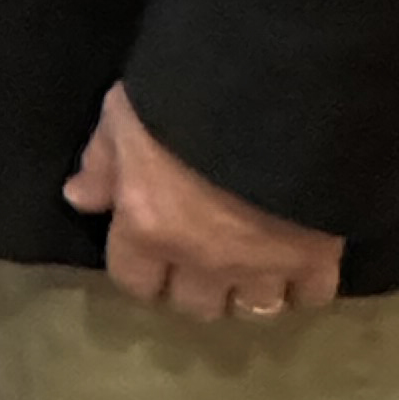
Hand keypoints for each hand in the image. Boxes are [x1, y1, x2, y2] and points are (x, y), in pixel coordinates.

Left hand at [63, 81, 343, 321]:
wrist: (277, 91)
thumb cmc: (188, 94)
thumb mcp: (127, 112)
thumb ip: (104, 159)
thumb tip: (81, 199)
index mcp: (149, 226)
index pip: (135, 281)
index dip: (144, 270)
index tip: (153, 254)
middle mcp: (203, 260)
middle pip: (196, 305)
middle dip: (197, 286)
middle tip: (204, 260)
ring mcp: (262, 265)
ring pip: (253, 308)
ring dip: (250, 291)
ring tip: (254, 267)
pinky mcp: (317, 257)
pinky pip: (312, 296)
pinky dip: (306, 286)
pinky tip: (302, 266)